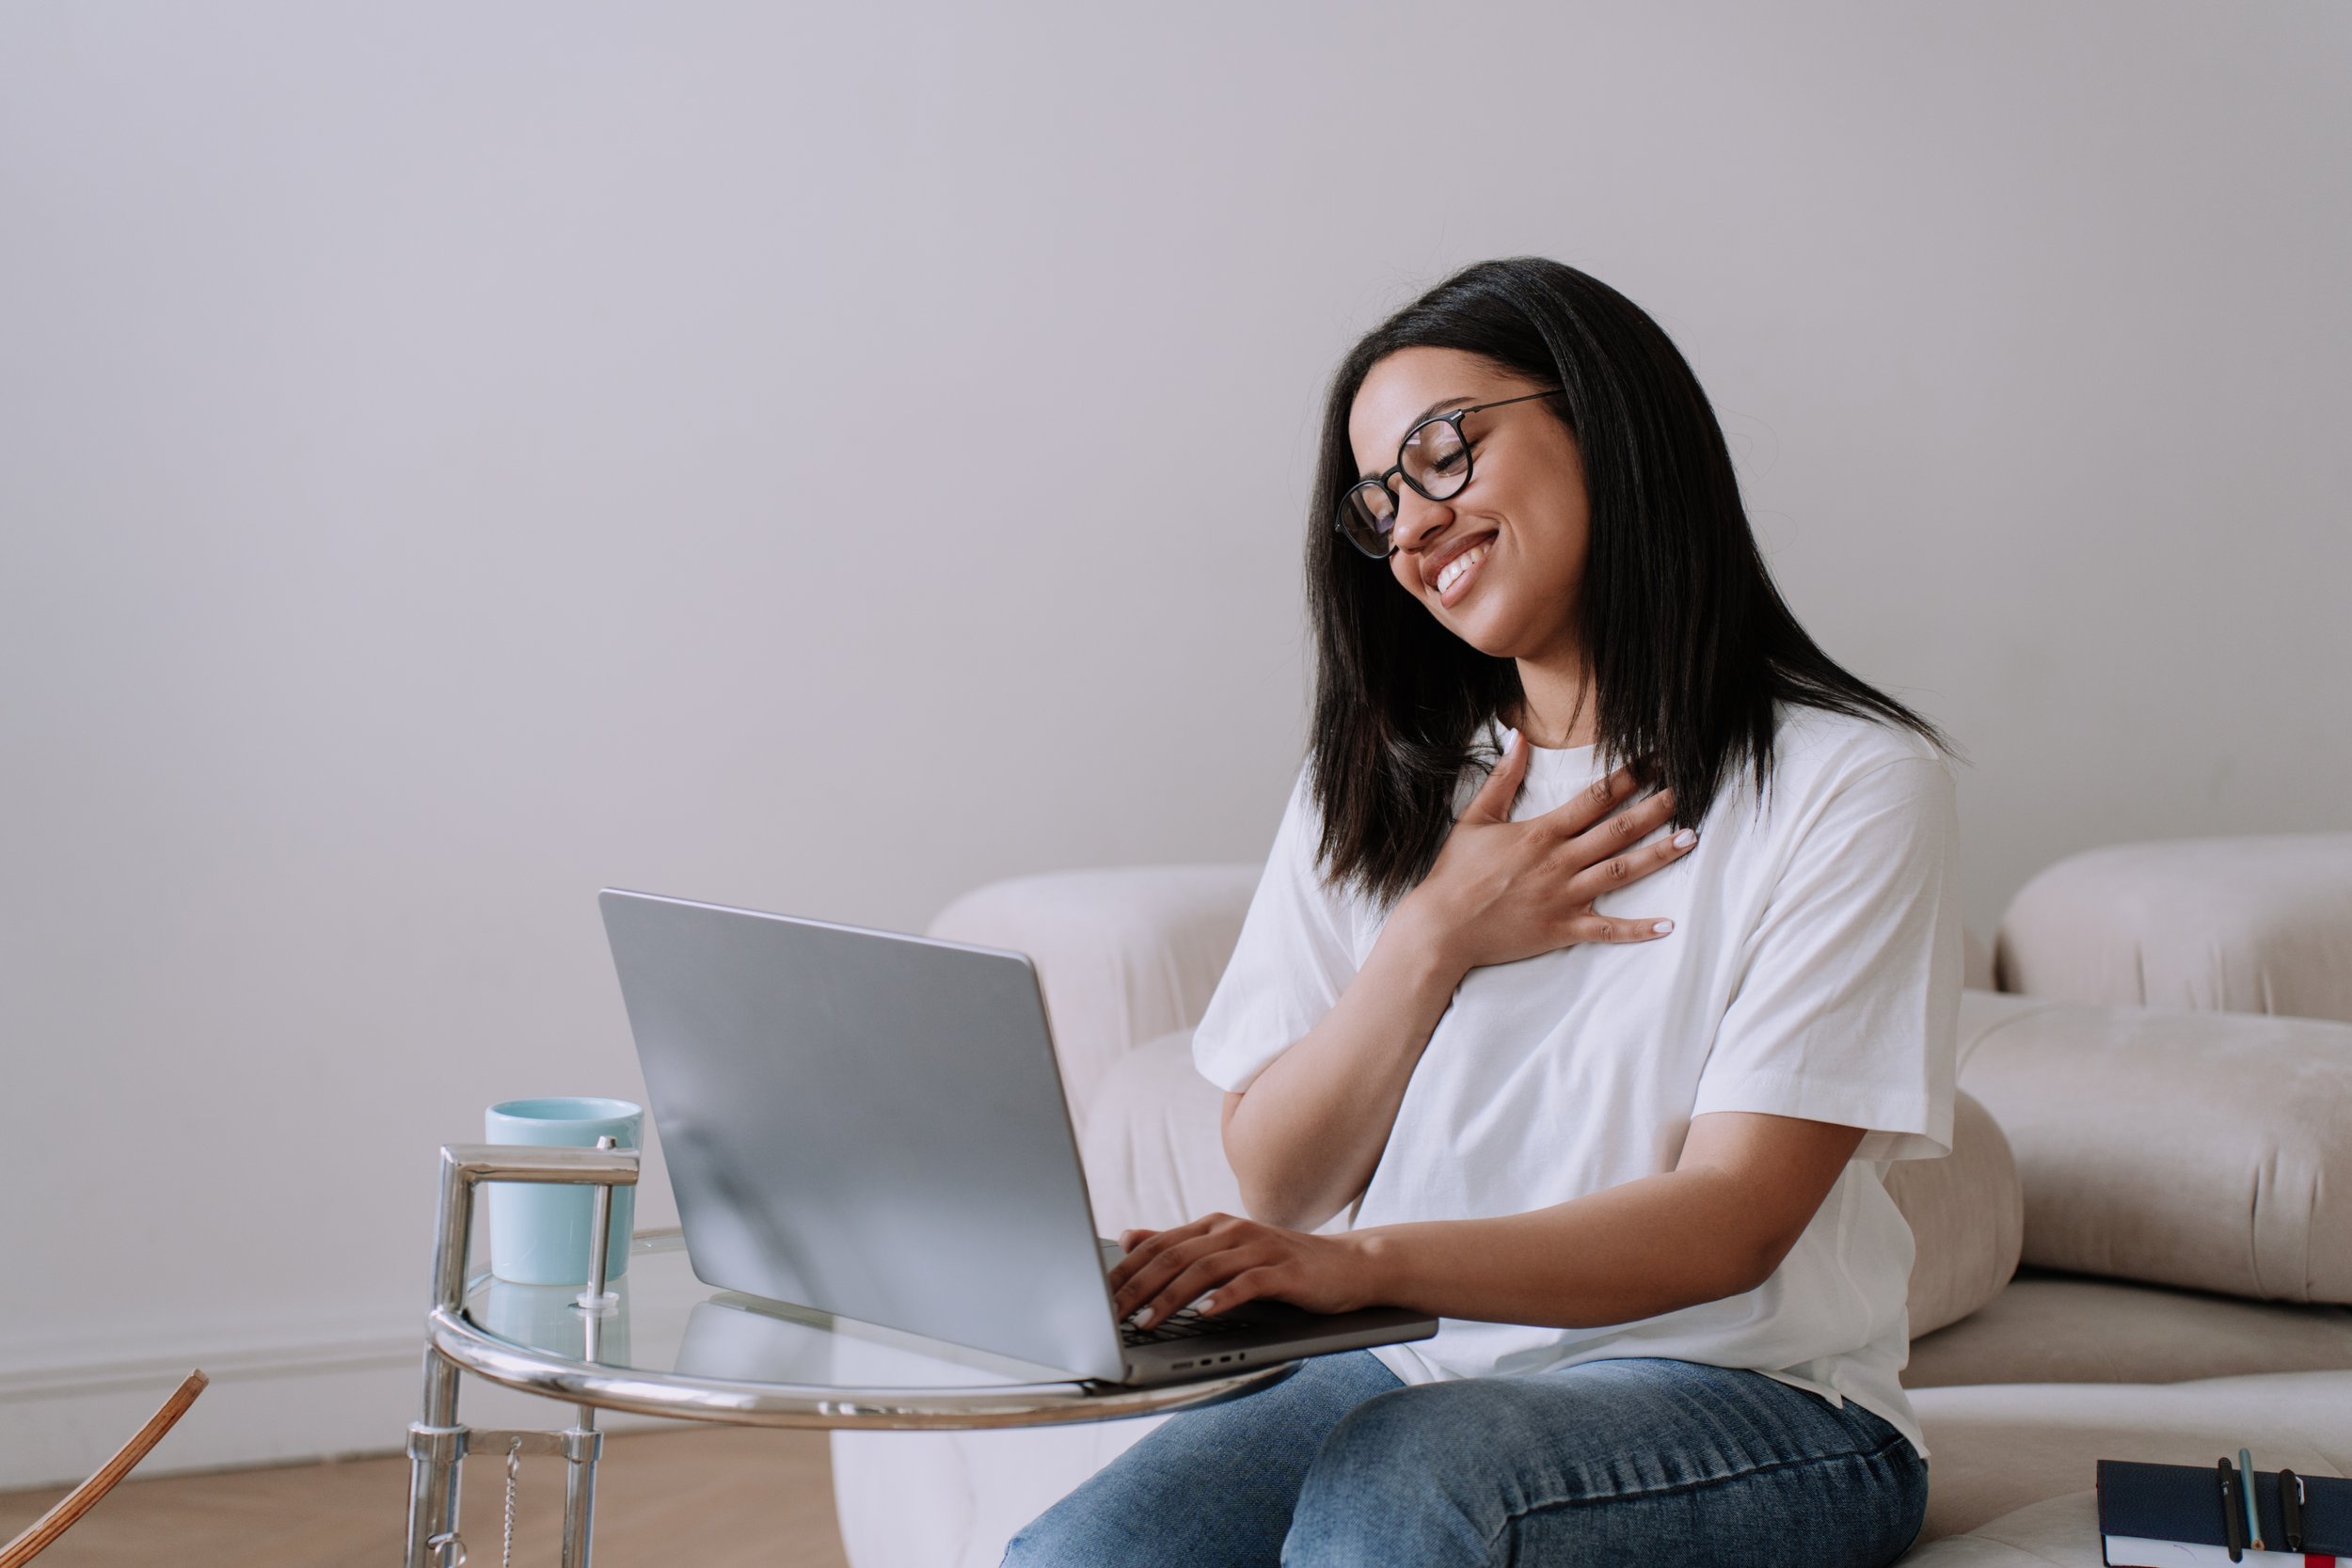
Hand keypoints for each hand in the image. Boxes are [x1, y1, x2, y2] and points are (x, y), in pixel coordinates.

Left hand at [1107, 1213, 1377, 1329]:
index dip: (1123, 1271)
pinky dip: (1223, 1298)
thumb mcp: (1225, 1251)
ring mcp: (1259, 1248)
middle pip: (1173, 1256)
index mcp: (1212, 1226)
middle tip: (1109, 1314)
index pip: (1156, 1246)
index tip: (1095, 1297)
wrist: (1347, 1265)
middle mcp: (1231, 1231)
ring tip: (1146, 1321)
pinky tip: (1203, 1315)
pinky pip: (1248, 1282)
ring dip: (1170, 1298)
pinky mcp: (1284, 1270)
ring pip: (1203, 1269)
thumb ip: (1178, 1245)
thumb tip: (1128, 1237)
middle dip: (1137, 1287)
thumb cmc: (1281, 1264)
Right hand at [1398, 734, 1695, 974]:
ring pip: (1622, 872)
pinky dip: (1639, 929)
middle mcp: (1560, 861)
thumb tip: (1518, 737)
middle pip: (1618, 830)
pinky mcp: (1563, 928)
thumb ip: (1503, 778)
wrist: (1442, 927)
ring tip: (1689, 839)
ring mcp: (1565, 896)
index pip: (1595, 798)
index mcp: (1542, 832)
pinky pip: (1608, 929)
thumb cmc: (1455, 872)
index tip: (1654, 762)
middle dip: (1655, 809)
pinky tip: (1668, 924)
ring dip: (1659, 855)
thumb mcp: (1476, 817)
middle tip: (1685, 793)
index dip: (1628, 778)